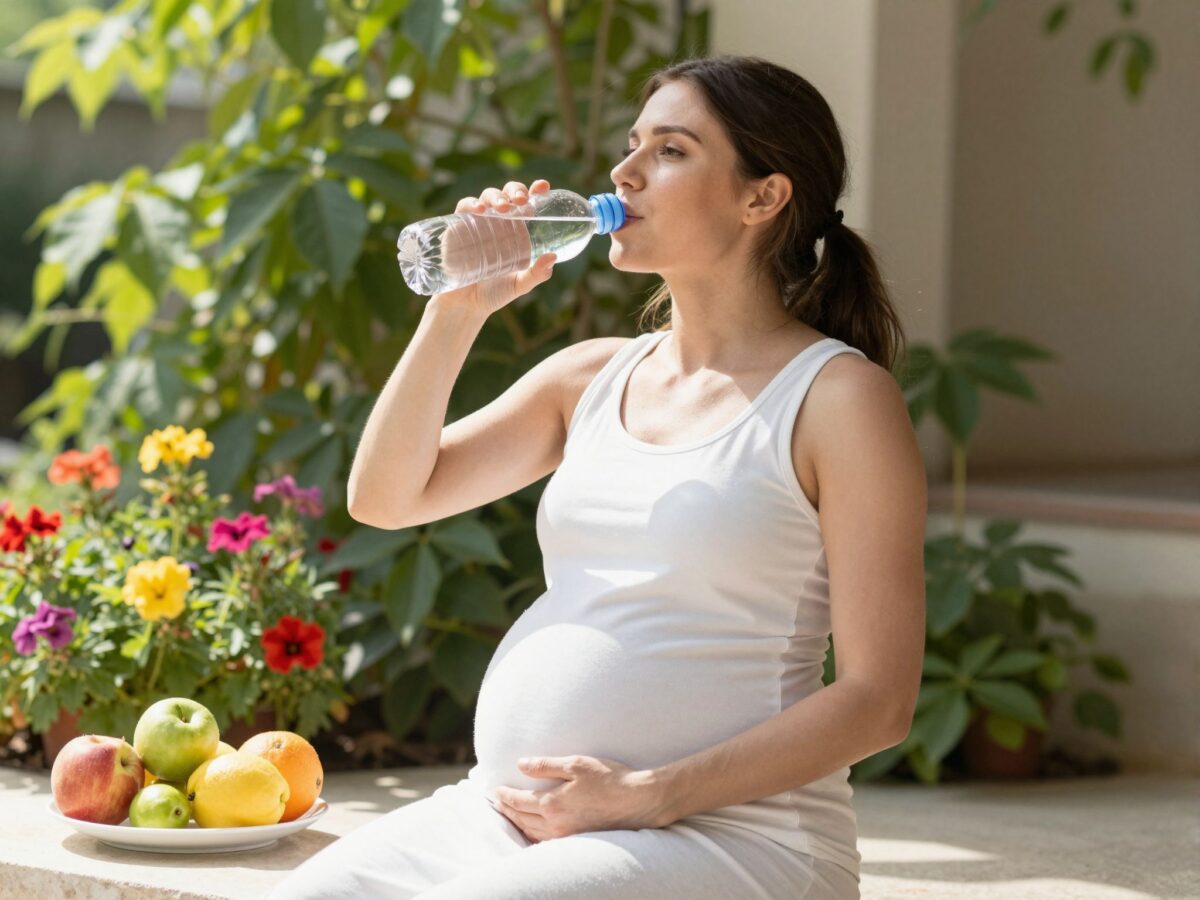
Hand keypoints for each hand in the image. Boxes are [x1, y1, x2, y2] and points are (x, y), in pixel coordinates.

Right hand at [432, 179, 555, 318]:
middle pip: (507, 194)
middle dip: (515, 191)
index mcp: (517, 229)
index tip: (543, 187)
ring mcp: (478, 222)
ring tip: (503, 207)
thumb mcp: (520, 284)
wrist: (466, 305)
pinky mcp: (458, 227)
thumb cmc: (494, 292)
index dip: (535, 190)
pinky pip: (464, 207)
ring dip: (496, 196)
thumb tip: (553, 257)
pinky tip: (479, 209)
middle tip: (522, 201)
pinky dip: (471, 203)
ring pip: (487, 196)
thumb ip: (537, 274)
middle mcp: (498, 221)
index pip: (526, 203)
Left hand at [492, 755, 671, 842]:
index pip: (519, 801)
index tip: (496, 789)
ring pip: (533, 832)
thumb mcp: (577, 763)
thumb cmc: (609, 778)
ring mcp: (567, 834)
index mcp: (553, 803)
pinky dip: (533, 834)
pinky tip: (534, 829)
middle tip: (498, 802)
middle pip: (522, 818)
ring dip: (518, 822)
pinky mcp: (578, 839)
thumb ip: (546, 765)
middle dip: (507, 809)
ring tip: (511, 814)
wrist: (638, 801)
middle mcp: (556, 823)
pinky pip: (547, 840)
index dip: (505, 795)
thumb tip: (521, 764)